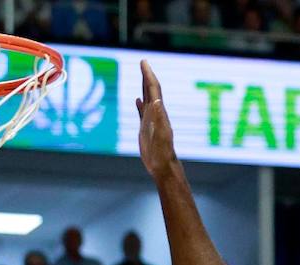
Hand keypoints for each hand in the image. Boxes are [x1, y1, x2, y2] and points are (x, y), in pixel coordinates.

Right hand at [136, 61, 176, 177]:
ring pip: (147, 99)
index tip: (144, 62)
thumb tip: (155, 101)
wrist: (162, 165)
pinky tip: (137, 100)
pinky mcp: (146, 128)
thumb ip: (159, 118)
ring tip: (142, 75)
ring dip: (144, 86)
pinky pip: (142, 112)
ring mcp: (151, 120)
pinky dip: (140, 104)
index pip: (154, 89)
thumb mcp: (160, 133)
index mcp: (159, 112)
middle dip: (147, 76)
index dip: (149, 75)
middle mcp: (156, 113)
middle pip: (151, 90)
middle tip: (143, 62)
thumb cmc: (162, 152)